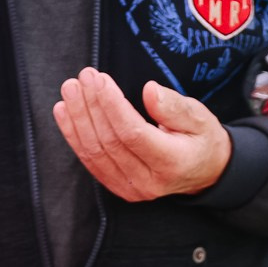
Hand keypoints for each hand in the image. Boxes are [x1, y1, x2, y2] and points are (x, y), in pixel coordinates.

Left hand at [53, 69, 231, 201]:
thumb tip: (149, 90)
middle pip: (109, 142)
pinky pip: (89, 162)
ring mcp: (130, 189)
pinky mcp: (117, 187)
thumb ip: (175, 107)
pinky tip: (64, 112)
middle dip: (91, 107)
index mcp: (171, 163)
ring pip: (95, 153)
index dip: (112, 106)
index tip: (99, 80)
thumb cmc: (201, 140)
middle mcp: (147, 182)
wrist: (203, 173)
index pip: (132, 134)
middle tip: (82, 78)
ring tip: (71, 90)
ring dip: (78, 119)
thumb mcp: (200, 118)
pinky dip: (73, 136)